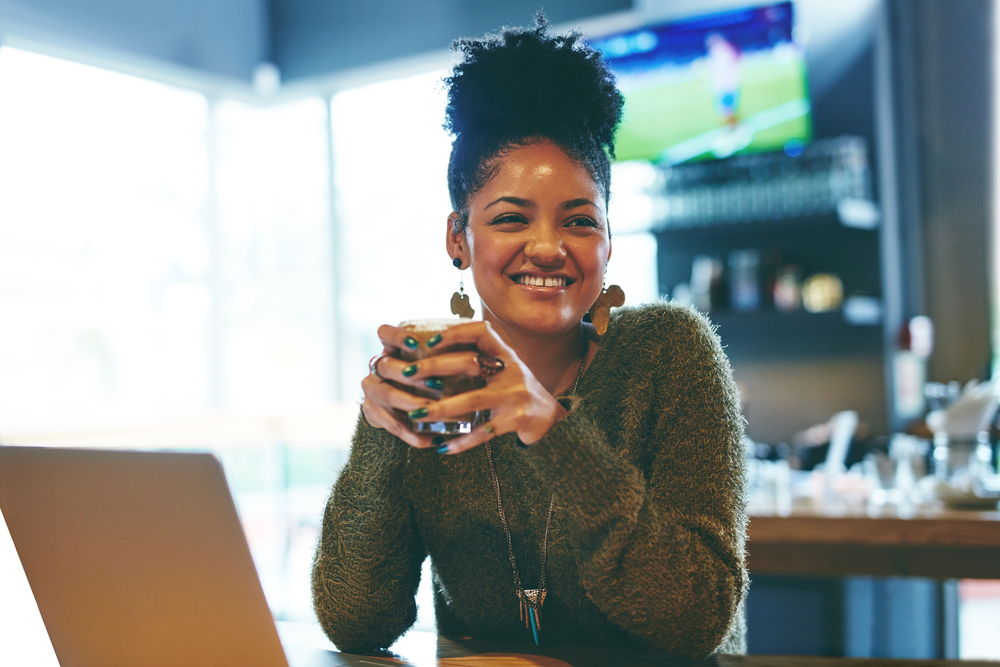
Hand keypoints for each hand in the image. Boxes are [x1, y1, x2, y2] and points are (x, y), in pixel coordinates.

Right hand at [361, 324, 444, 448]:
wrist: (402, 408)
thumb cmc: (427, 380)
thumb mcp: (431, 365)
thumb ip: (445, 357)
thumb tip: (480, 345)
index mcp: (391, 349)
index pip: (384, 333)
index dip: (398, 337)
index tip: (418, 344)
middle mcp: (377, 368)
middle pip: (386, 365)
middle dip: (411, 375)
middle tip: (437, 384)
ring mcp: (372, 390)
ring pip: (387, 394)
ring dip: (411, 402)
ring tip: (434, 410)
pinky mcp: (372, 413)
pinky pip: (392, 425)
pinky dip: (414, 435)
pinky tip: (435, 440)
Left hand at [382, 320, 566, 453]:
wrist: (553, 419)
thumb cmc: (518, 392)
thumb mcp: (505, 369)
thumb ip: (480, 360)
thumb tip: (433, 355)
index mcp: (505, 353)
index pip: (480, 331)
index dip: (454, 332)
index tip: (427, 342)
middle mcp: (511, 370)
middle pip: (469, 363)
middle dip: (434, 367)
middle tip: (407, 374)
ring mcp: (515, 395)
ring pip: (472, 400)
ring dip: (441, 408)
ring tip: (416, 415)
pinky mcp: (517, 420)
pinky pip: (483, 432)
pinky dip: (462, 441)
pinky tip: (442, 447)